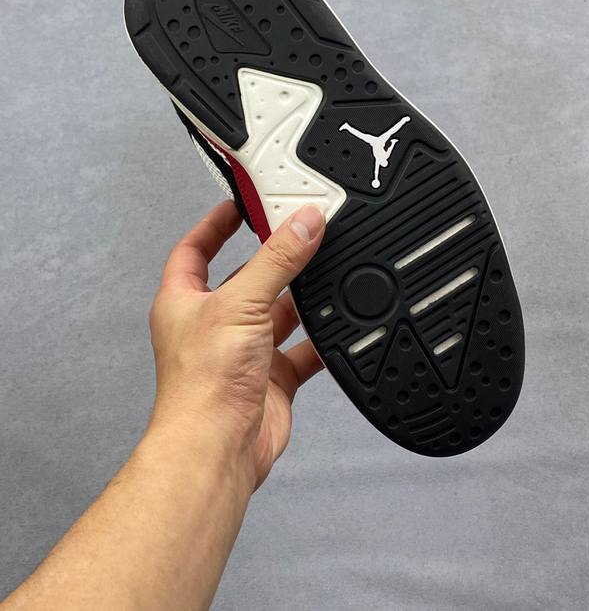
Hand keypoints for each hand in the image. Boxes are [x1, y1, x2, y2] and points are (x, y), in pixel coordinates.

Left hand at [147, 200, 325, 489]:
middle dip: (272, 260)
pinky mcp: (271, 378)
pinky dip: (320, 340)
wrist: (219, 448)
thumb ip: (277, 261)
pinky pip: (302, 351)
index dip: (215, 225)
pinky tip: (338, 326)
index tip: (239, 204)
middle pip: (246, 279)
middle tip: (300, 233)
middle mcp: (212, 325)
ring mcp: (243, 352)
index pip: (194, 250)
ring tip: (325, 271)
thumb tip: (303, 223)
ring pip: (277, 313)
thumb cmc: (204, 384)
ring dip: (299, 299)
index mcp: (185, 302)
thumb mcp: (241, 304)